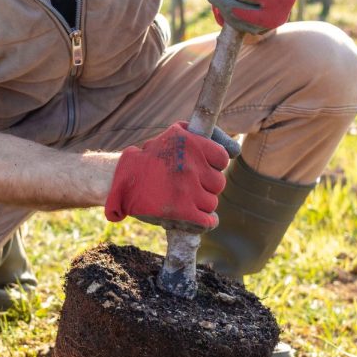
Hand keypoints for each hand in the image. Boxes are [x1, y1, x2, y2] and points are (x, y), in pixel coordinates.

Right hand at [105, 122, 239, 228]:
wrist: (120, 180)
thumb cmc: (150, 157)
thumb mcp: (175, 133)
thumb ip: (204, 135)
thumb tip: (235, 150)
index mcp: (191, 143)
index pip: (222, 159)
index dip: (213, 166)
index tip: (203, 168)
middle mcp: (191, 165)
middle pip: (218, 183)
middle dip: (206, 186)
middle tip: (191, 186)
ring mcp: (187, 189)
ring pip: (212, 203)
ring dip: (202, 204)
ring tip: (187, 201)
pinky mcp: (181, 211)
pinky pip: (207, 220)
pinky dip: (207, 223)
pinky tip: (202, 220)